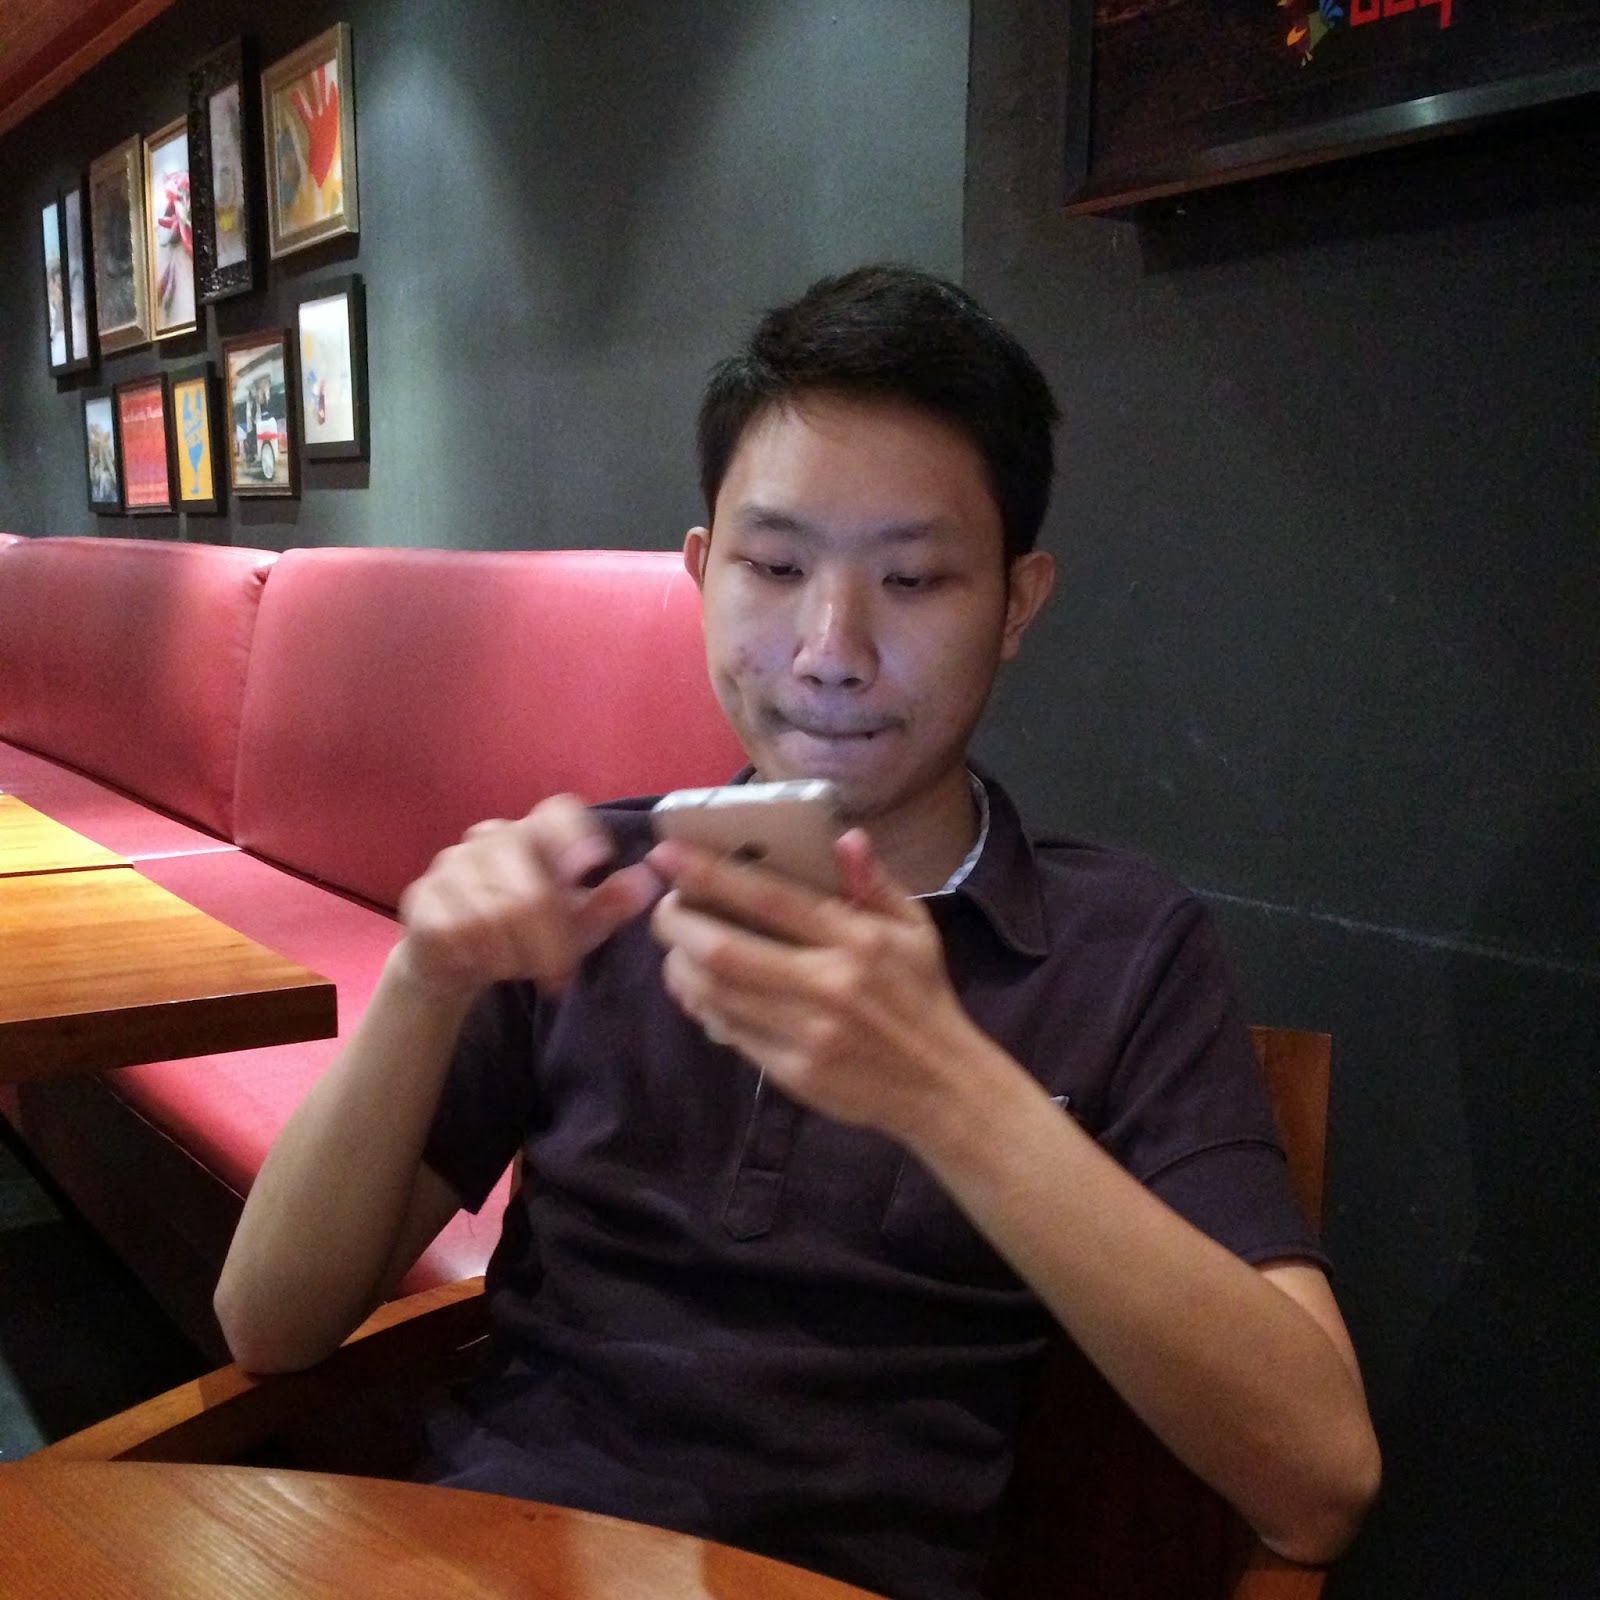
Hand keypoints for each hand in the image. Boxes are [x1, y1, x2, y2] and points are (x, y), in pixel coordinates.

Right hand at [396, 795, 661, 998]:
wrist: (459, 956)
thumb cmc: (531, 932)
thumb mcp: (581, 923)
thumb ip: (613, 902)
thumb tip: (650, 879)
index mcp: (538, 833)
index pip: (557, 813)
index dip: (574, 836)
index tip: (594, 863)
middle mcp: (493, 837)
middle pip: (528, 891)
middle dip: (548, 944)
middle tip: (559, 975)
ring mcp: (452, 863)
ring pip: (492, 917)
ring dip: (513, 957)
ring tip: (520, 965)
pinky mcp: (422, 896)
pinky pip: (455, 932)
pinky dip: (476, 957)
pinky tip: (481, 960)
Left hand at [647, 830, 997, 1141]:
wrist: (942, 1084)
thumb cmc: (923, 994)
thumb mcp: (916, 927)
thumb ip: (875, 881)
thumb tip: (844, 836)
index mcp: (858, 939)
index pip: (769, 898)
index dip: (710, 874)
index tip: (668, 854)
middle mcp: (828, 985)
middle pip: (724, 950)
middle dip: (677, 922)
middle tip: (664, 906)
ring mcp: (807, 1033)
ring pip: (716, 994)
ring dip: (679, 966)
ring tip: (675, 946)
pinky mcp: (792, 1073)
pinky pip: (729, 1033)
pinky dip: (703, 1007)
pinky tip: (699, 989)